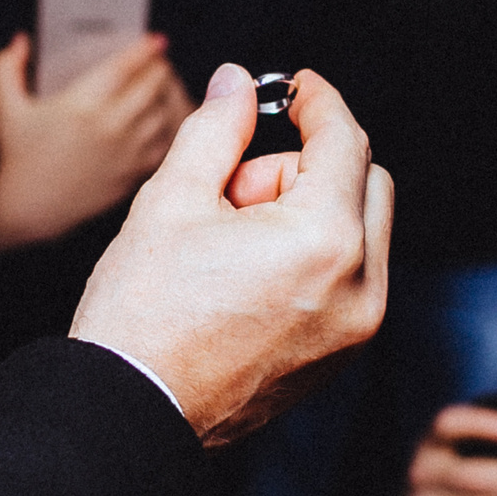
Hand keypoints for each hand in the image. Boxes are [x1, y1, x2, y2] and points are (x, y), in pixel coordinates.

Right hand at [0, 33, 189, 251]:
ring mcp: (125, 153)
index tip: (156, 41)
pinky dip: (169, 128)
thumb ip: (6, 68)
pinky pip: (165, 144)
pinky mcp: (133, 174)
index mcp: (80, 106)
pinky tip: (164, 119)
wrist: (29, 210)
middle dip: (159, 69)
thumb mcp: (6, 109)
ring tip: (164, 87)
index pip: (123, 68)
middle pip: (151, 87)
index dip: (144, 50)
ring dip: (168, 96)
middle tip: (159, 62)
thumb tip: (20, 41)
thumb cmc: (18, 158)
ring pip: (163, 114)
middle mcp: (108, 127)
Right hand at [71, 64, 391, 446]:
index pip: (345, 141)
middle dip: (307, 166)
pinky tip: (245, 274)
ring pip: (359, 230)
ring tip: (229, 241)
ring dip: (308, 212)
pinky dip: (311, 255)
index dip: (317, 101)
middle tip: (235, 187)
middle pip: (365, 182)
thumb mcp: (172, 200)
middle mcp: (359, 286)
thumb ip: (217, 130)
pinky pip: (348, 277)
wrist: (131, 411)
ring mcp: (356, 327)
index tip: (294, 86)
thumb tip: (236, 83)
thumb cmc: (143, 314)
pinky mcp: (341, 353)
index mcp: (324, 240)